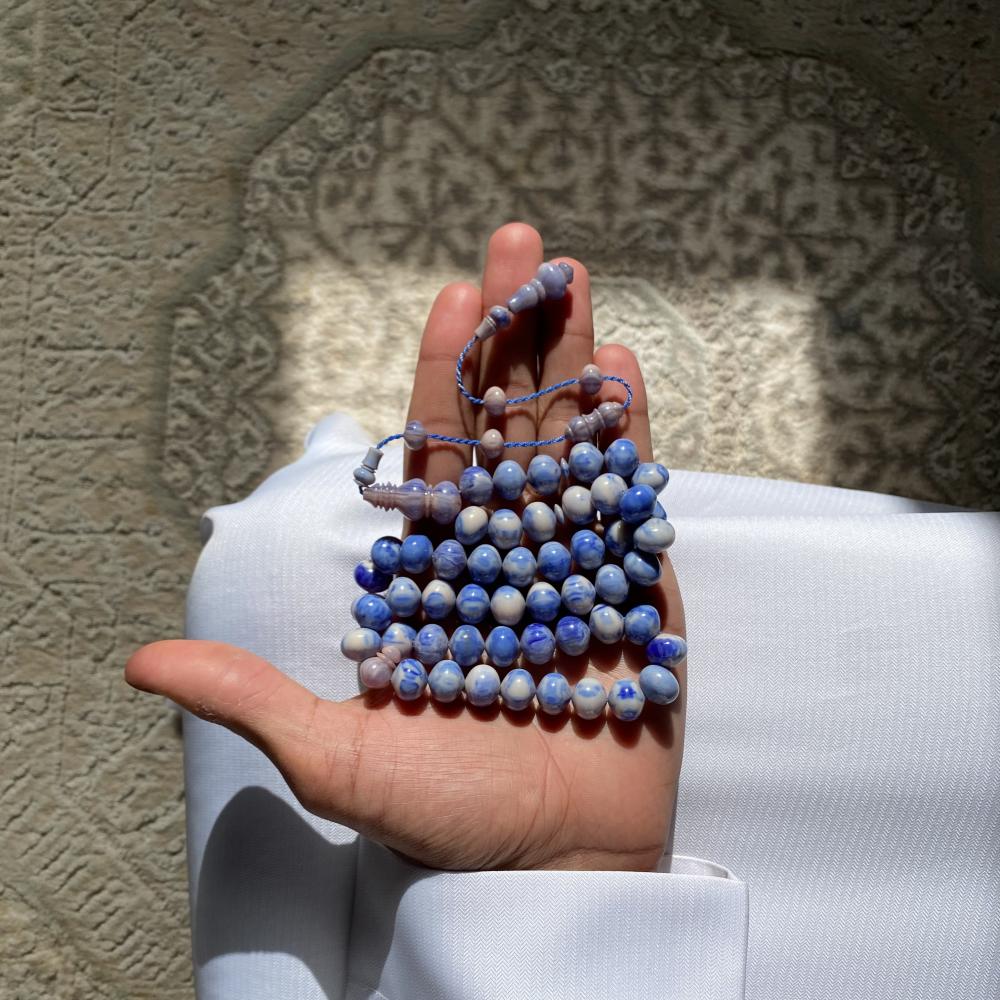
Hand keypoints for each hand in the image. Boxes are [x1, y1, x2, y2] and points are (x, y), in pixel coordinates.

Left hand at [126, 223, 685, 871]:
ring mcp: (571, 558)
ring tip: (575, 275)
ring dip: (572, 358)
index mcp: (437, 569)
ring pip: (570, 441)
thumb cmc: (451, 818)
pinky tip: (622, 365)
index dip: (445, 373)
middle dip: (516, 332)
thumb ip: (258, 698)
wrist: (556, 863)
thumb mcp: (341, 761)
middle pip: (508, 422)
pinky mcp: (633, 584)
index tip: (453, 298)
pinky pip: (629, 496)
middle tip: (520, 242)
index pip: (436, 449)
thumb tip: (143, 660)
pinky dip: (627, 433)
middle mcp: (503, 549)